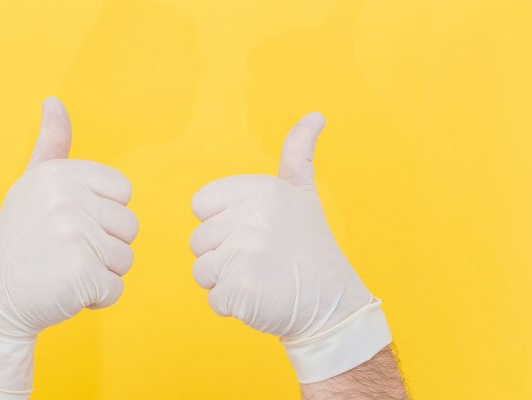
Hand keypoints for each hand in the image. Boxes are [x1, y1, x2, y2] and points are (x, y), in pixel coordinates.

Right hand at [0, 97, 137, 399]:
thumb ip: (51, 145)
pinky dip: (96, 299)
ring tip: (63, 270)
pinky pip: (116, 288)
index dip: (102, 215)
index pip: (123, 193)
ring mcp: (74, 234)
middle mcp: (66, 198)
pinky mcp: (81, 272)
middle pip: (129, 227)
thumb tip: (54, 100)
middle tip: (63, 252)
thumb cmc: (19, 241)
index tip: (68, 224)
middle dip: (103, 247)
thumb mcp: (31, 186)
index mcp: (60, 174)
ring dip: (101, 273)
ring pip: (126, 258)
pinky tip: (65, 292)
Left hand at [190, 113, 390, 382]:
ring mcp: (245, 253)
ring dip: (226, 281)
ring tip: (262, 277)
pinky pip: (213, 298)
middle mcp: (251, 216)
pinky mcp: (241, 288)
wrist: (332, 302)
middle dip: (224, 256)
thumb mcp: (302, 193)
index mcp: (258, 189)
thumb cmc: (309, 247)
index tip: (255, 231)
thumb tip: (315, 116)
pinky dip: (233, 305)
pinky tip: (261, 297)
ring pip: (202, 270)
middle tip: (263, 260)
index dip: (222, 224)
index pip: (201, 206)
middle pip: (199, 241)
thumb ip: (298, 154)